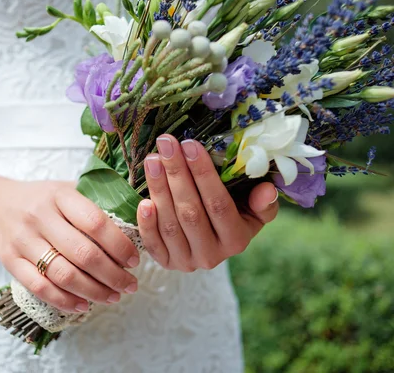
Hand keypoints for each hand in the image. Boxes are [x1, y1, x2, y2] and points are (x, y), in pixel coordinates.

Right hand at [0, 180, 139, 312]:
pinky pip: (40, 286)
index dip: (119, 245)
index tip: (134, 260)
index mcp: (59, 195)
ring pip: (63, 274)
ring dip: (93, 291)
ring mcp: (23, 240)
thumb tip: (135, 219)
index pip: (95, 223)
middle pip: (83, 253)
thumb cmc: (39, 198)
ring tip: (113, 297)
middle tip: (130, 285)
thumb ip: (94, 200)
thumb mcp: (64, 188)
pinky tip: (83, 305)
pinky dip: (64, 300)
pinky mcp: (10, 261)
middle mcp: (39, 216)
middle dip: (113, 275)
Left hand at [137, 135, 278, 271]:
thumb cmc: (234, 216)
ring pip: (170, 224)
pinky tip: (143, 200)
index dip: (203, 174)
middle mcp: (212, 255)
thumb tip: (266, 190)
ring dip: (159, 190)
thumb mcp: (253, 211)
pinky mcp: (166, 263)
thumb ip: (262, 202)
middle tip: (166, 145)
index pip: (218, 204)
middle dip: (177, 174)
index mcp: (237, 240)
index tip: (190, 145)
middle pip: (190, 212)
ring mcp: (187, 262)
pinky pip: (153, 244)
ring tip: (153, 160)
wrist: (211, 245)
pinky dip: (146, 223)